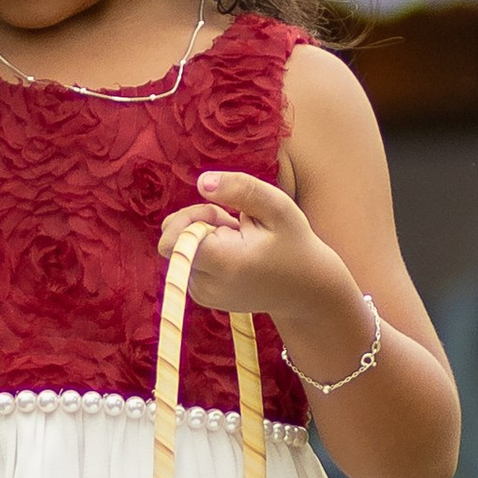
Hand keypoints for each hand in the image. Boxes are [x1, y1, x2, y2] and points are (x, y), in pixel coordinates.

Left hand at [158, 177, 361, 347]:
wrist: (305, 291)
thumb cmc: (294, 244)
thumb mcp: (277, 207)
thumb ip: (240, 189)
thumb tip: (201, 182)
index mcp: (224, 264)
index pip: (171, 240)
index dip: (190, 217)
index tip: (220, 214)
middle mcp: (207, 285)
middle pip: (172, 241)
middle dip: (198, 223)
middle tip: (234, 223)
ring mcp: (202, 295)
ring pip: (179, 250)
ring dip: (204, 237)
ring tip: (240, 240)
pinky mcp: (202, 296)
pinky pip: (187, 261)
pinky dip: (206, 251)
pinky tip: (235, 253)